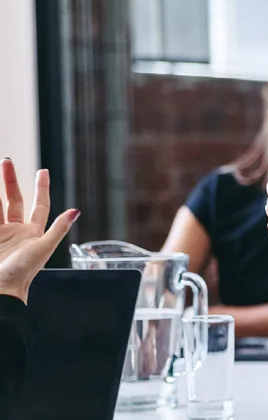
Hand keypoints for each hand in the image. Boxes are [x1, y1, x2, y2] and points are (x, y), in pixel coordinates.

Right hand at [0, 159, 78, 302]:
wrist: (0, 289)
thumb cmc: (23, 272)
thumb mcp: (43, 248)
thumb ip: (58, 229)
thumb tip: (75, 211)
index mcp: (33, 232)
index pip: (39, 204)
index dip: (41, 187)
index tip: (43, 170)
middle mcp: (16, 230)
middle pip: (12, 199)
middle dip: (9, 180)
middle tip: (5, 161)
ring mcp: (0, 234)